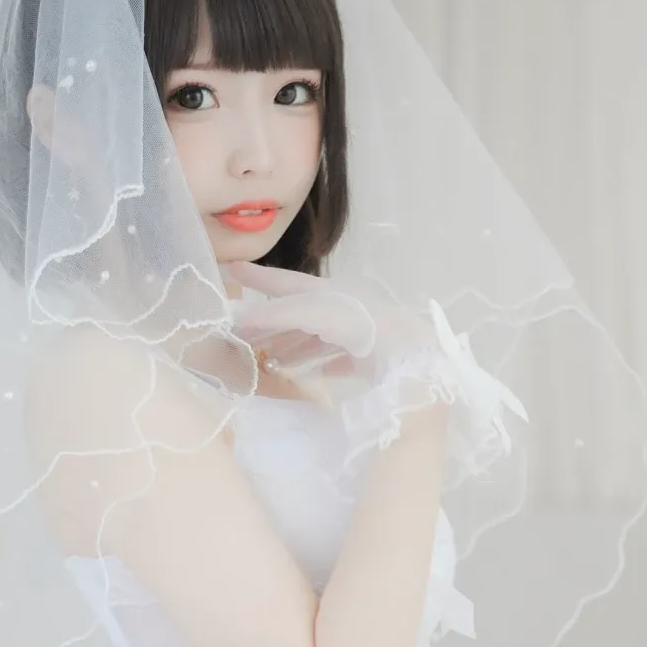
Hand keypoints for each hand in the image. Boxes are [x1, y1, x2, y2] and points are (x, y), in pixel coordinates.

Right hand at [227, 265, 440, 377]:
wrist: (414, 360)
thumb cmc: (364, 330)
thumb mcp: (316, 314)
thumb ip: (278, 312)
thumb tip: (239, 316)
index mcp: (332, 296)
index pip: (288, 285)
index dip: (260, 279)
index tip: (231, 269)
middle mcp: (346, 311)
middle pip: (301, 313)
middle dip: (272, 321)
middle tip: (241, 331)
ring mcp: (361, 336)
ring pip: (319, 338)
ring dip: (293, 346)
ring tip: (268, 361)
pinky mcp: (374, 362)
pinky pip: (342, 360)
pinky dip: (321, 365)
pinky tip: (308, 377)